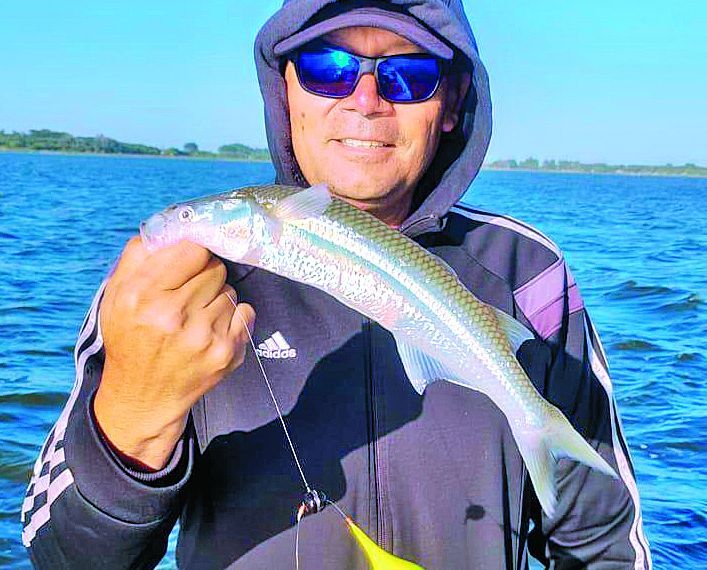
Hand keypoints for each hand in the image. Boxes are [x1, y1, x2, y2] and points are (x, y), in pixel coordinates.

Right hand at [93, 236, 254, 468]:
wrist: (143, 397)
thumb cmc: (130, 338)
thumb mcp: (116, 295)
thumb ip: (139, 255)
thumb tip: (172, 226)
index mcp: (141, 295)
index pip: (193, 249)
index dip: (193, 255)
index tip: (189, 263)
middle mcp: (172, 315)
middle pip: (215, 267)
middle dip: (204, 276)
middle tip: (188, 295)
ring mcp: (203, 336)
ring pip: (229, 289)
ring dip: (216, 298)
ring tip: (196, 317)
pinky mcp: (226, 352)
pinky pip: (245, 311)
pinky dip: (233, 317)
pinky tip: (211, 330)